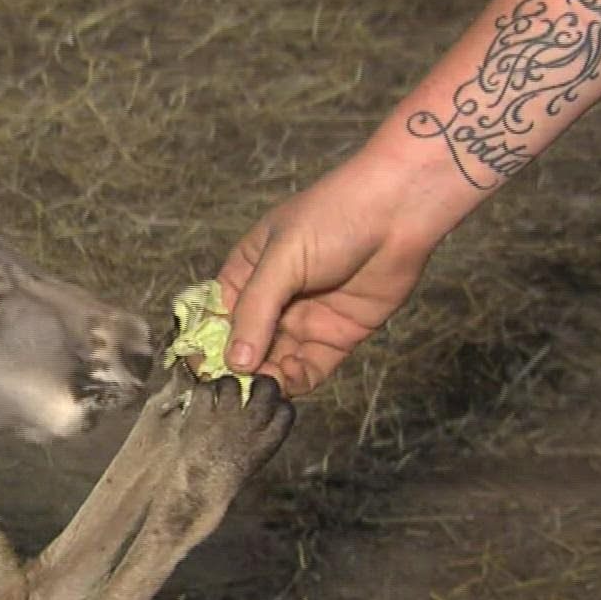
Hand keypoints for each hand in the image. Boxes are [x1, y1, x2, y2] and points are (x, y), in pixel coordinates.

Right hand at [218, 154, 457, 395]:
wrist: (399, 212)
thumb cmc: (332, 218)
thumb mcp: (283, 258)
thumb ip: (257, 311)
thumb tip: (234, 362)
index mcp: (247, 273)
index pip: (215, 317)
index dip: (206, 343)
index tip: (202, 369)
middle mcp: (272, 301)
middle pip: (244, 346)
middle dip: (238, 369)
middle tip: (235, 388)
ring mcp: (303, 321)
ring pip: (274, 363)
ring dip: (266, 379)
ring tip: (264, 386)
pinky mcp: (335, 337)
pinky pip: (308, 370)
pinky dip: (296, 381)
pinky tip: (290, 380)